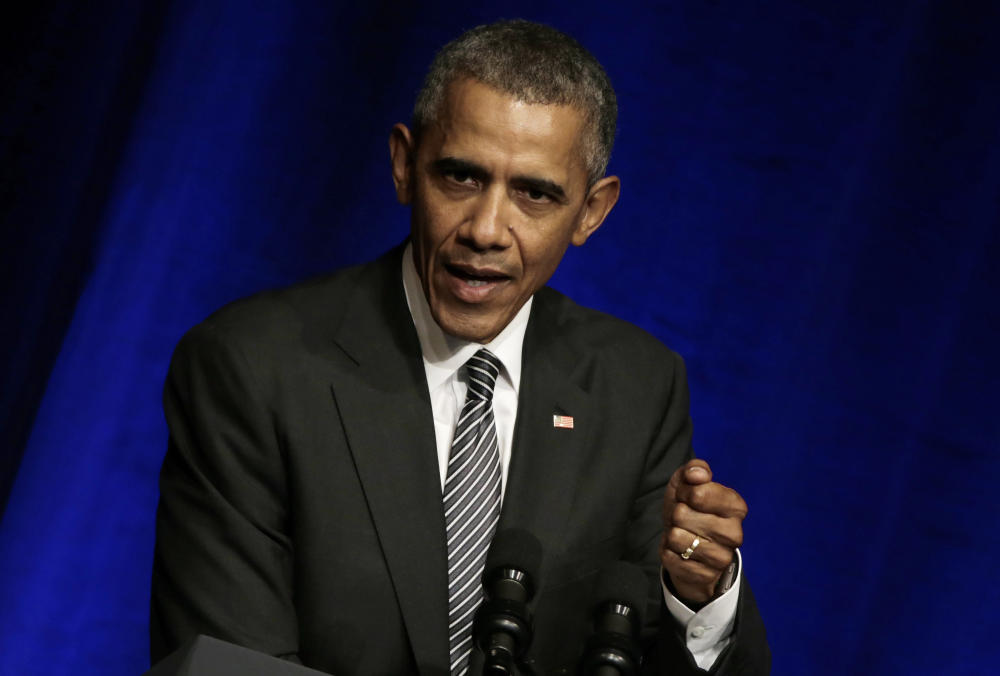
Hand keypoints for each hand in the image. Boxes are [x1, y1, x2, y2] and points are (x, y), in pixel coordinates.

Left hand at [660, 459, 746, 603]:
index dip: (684, 493)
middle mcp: (735, 534)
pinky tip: (680, 552)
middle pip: (683, 516)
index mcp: (736, 506)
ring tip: (683, 535)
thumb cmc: (689, 510)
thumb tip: (697, 474)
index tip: (686, 497)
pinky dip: (668, 553)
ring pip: (676, 538)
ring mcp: (722, 558)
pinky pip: (670, 558)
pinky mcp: (705, 576)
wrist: (686, 547)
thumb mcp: (688, 484)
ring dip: (672, 534)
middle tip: (684, 519)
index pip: (698, 494)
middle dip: (676, 514)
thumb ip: (694, 470)